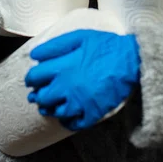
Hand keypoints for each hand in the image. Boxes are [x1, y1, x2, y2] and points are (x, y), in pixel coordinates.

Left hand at [25, 29, 140, 130]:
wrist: (131, 60)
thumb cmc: (105, 46)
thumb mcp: (79, 37)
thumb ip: (55, 46)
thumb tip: (34, 55)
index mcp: (62, 67)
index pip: (35, 77)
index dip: (31, 78)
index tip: (34, 78)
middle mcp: (66, 87)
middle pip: (42, 97)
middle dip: (37, 95)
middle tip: (38, 93)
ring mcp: (78, 103)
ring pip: (55, 112)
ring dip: (49, 109)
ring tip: (48, 105)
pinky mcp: (91, 113)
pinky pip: (73, 124)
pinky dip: (67, 121)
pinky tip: (66, 116)